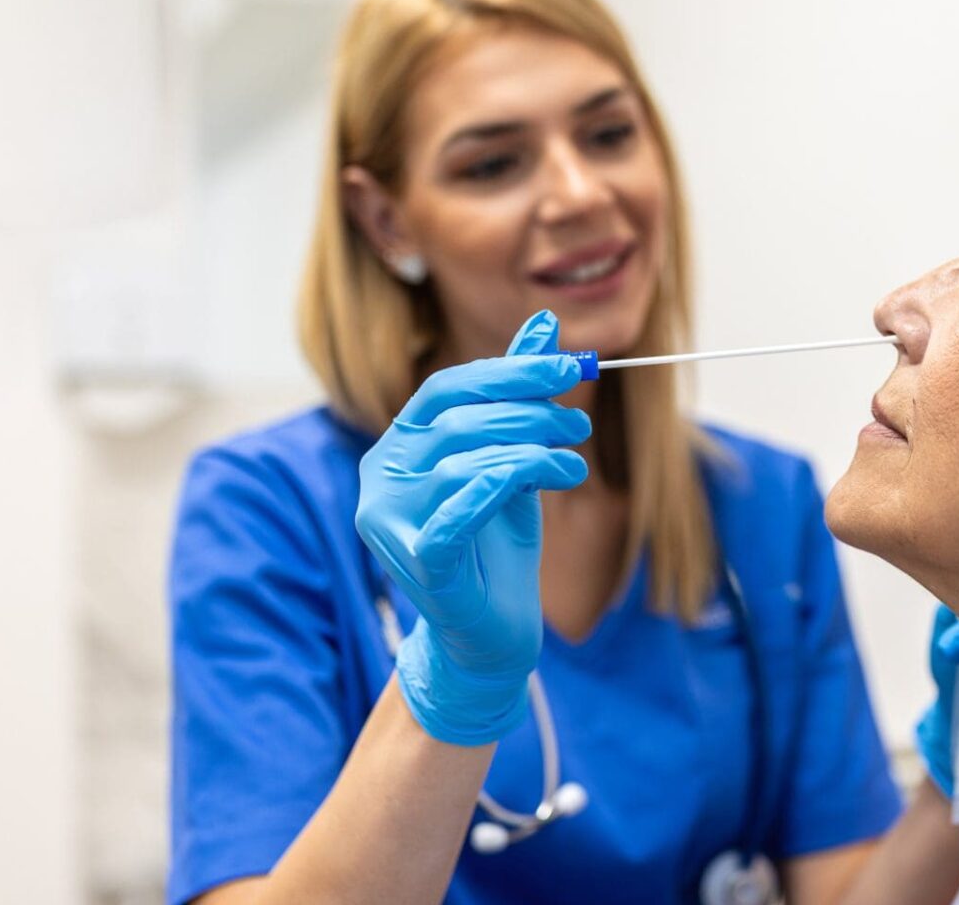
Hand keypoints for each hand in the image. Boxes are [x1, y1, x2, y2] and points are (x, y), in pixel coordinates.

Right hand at [354, 311, 590, 744]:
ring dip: (530, 454)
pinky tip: (537, 479)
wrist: (491, 633)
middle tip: (578, 423)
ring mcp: (389, 522)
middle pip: (457, 422)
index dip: (510, 372)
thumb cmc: (495, 543)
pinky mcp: (417, 564)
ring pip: (462, 462)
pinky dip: (492, 490)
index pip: (447, 388)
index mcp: (399, 445)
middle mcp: (381, 477)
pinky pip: (454, 517)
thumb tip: (544, 324)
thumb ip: (518, 395)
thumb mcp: (512, 458)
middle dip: (528, 414)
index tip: (571, 366)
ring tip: (574, 466)